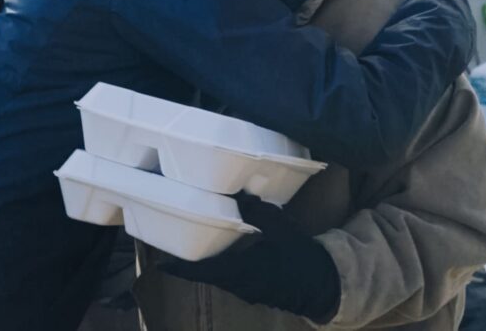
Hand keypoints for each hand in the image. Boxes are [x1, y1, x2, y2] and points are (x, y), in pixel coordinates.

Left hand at [159, 193, 340, 322]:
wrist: (323, 281)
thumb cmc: (301, 256)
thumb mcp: (281, 229)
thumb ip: (259, 213)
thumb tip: (242, 196)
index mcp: (243, 270)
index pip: (205, 271)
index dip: (182, 269)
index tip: (162, 264)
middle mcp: (240, 284)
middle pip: (207, 275)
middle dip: (188, 264)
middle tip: (172, 248)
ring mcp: (247, 289)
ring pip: (218, 277)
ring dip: (204, 266)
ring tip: (189, 249)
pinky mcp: (255, 288)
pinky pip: (229, 278)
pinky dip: (218, 267)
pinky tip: (218, 253)